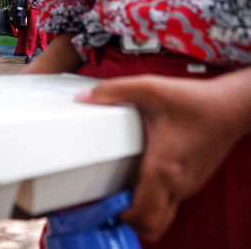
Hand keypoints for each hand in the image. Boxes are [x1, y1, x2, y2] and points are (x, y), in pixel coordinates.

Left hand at [74, 74, 250, 241]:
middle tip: (110, 201)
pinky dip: (153, 200)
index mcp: (163, 168)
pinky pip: (169, 202)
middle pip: (152, 226)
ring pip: (161, 216)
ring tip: (121, 190)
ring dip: (141, 210)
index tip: (104, 203)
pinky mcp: (190, 182)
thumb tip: (85, 97)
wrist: (231, 107)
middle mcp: (177, 184)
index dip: (120, 215)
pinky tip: (140, 179)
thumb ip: (113, 91)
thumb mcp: (150, 89)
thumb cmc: (196, 101)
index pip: (143, 215)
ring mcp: (186, 186)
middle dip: (129, 220)